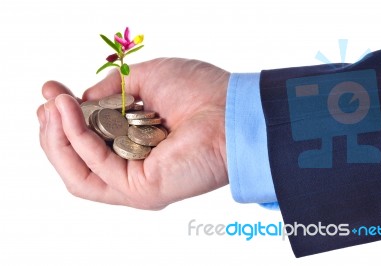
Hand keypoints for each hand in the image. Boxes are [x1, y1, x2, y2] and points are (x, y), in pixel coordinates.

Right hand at [37, 58, 229, 209]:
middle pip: (78, 160)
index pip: (90, 140)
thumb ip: (110, 91)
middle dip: (56, 129)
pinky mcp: (141, 190)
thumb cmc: (200, 91)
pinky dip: (76, 138)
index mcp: (137, 144)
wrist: (233, 109)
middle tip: (47, 100)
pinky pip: (96, 168)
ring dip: (58, 137)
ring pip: (78, 172)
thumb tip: (81, 98)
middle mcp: (135, 167)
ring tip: (52, 107)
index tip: (52, 91)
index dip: (66, 116)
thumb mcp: (146, 80)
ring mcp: (136, 183)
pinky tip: (68, 112)